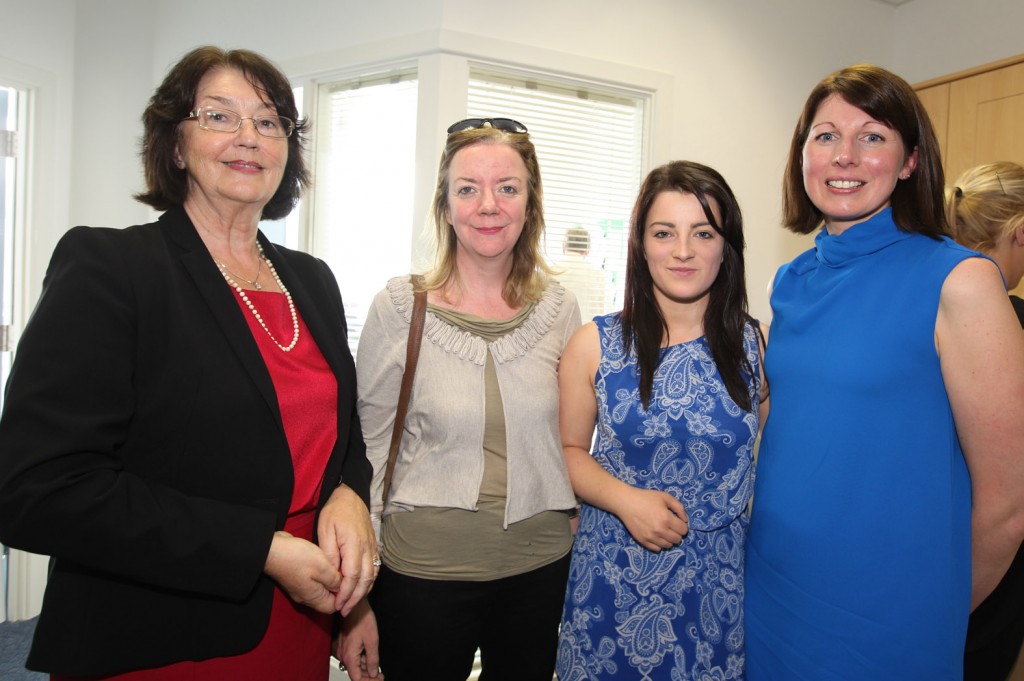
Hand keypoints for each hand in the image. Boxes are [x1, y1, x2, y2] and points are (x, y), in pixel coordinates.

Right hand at [263, 531, 340, 613]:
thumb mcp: (323, 568)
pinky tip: (324, 563)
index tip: (352, 582)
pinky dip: (321, 575)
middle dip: (338, 588)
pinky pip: (313, 581)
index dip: (345, 597)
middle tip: (346, 573)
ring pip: (320, 589)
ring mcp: (299, 588)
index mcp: (313, 598)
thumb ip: (335, 580)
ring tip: (337, 567)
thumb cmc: (297, 558)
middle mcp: (306, 597)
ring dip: (329, 580)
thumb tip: (344, 588)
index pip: (335, 607)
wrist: (271, 549)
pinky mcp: (296, 579)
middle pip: (327, 599)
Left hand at [317, 484, 378, 614]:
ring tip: (350, 604)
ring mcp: (372, 548)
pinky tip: (360, 590)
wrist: (351, 496)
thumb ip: (329, 552)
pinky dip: (369, 583)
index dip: (345, 593)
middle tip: (343, 611)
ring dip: (363, 593)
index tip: (337, 605)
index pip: (352, 576)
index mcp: (354, 544)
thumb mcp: (325, 529)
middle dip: (354, 598)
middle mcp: (367, 548)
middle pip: (365, 580)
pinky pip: (375, 569)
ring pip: (372, 576)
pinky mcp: (373, 547)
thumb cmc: (335, 512)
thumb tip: (331, 574)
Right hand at [334, 598, 382, 679]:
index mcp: (349, 656)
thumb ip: (372, 659)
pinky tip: (370, 658)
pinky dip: (361, 661)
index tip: (378, 679)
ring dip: (366, 669)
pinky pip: (352, 658)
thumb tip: (373, 672)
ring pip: (354, 666)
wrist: (355, 606)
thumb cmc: (362, 619)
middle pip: (355, 673)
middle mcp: (343, 655)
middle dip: (368, 676)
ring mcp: (343, 650)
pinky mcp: (344, 645)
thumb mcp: (372, 640)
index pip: (356, 678)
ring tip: (378, 669)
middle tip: (380, 675)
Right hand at [614, 488, 688, 551]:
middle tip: (671, 527)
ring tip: (664, 531)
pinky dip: (659, 544)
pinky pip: (657, 549)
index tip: (678, 522)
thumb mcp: (665, 497)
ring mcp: (651, 537)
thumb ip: (679, 507)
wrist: (626, 502)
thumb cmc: (646, 497)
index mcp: (666, 519)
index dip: (683, 526)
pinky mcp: (643, 541)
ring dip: (669, 540)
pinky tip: (656, 536)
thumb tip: (685, 520)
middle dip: (677, 533)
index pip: (683, 530)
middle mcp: (660, 530)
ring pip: (668, 546)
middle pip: (677, 540)